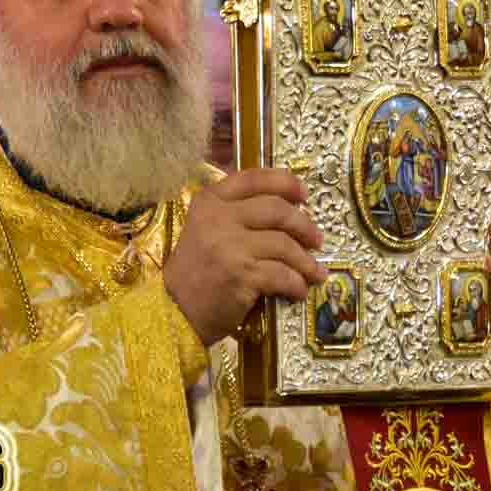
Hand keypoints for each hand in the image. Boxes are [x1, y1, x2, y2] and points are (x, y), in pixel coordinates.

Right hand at [166, 168, 324, 343]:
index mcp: (209, 201)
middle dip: (304, 225)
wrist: (174, 311)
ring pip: (283, 244)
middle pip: (276, 209)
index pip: (253, 179)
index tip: (303, 193)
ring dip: (305, 260)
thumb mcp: (205, 230)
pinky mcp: (241, 274)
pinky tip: (299, 290)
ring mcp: (230, 246)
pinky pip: (281, 274)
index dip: (285, 182)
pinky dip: (296, 283)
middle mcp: (218, 218)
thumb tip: (286, 207)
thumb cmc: (194, 272)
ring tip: (315, 270)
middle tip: (317, 238)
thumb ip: (234, 213)